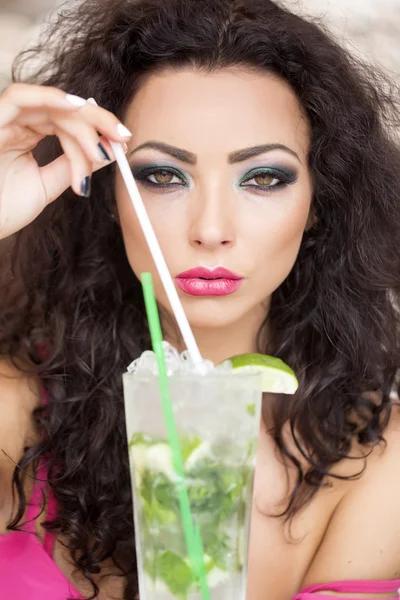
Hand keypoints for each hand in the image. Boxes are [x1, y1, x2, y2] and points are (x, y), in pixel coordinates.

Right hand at [0, 83, 131, 238]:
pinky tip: (76, 108)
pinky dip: (50, 98)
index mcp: (25, 134)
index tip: (122, 144)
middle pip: (64, 110)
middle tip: (123, 137)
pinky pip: (20, 97)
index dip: (96, 131)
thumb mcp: (46, 186)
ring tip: (105, 140)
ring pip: (51, 105)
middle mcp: (15, 122)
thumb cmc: (2, 210)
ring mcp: (3, 119)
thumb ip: (72, 166)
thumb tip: (108, 152)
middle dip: (98, 122)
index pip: (67, 123)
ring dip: (82, 121)